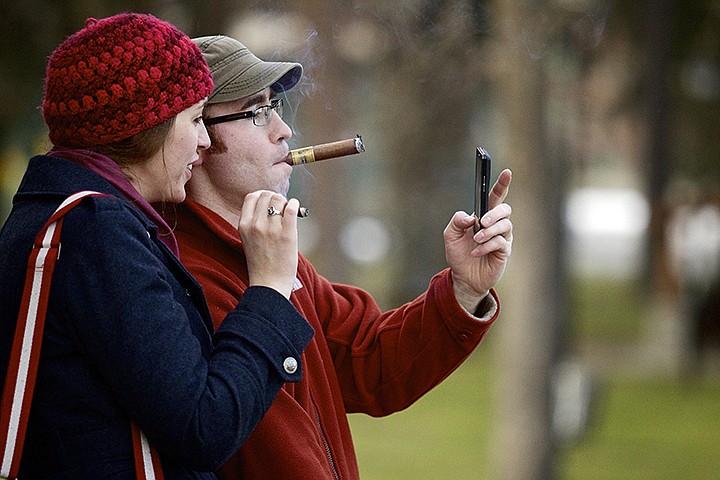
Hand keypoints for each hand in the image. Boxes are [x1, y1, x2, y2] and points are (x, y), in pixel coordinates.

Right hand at [237, 190, 299, 298]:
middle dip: (276, 198)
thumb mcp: (249, 240)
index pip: (251, 197)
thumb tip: (271, 205)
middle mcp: (255, 225)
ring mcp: (271, 229)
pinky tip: (297, 209)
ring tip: (289, 211)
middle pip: (266, 195)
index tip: (269, 201)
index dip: (262, 195)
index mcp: (243, 225)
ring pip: (279, 199)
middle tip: (282, 207)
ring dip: (286, 202)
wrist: (269, 285)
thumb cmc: (261, 264)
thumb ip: (254, 223)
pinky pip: (291, 208)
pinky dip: (295, 204)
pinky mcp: (287, 234)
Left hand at [444, 169, 512, 311]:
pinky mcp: (504, 251)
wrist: (463, 278)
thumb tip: (470, 217)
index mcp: (483, 216)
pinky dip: (486, 246)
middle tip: (481, 222)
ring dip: (488, 232)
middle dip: (494, 213)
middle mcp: (495, 224)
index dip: (502, 184)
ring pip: (504, 226)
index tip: (507, 172)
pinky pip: (500, 243)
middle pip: (504, 209)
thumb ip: (456, 221)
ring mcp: (502, 238)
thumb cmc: (459, 254)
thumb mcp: (450, 235)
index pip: (495, 196)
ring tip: (475, 240)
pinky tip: (476, 252)